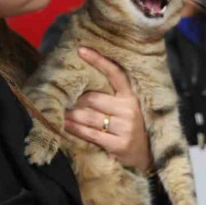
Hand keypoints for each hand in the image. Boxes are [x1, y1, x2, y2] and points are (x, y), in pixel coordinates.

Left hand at [64, 47, 152, 171]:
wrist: (146, 155)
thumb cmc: (130, 126)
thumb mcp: (127, 107)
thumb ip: (111, 95)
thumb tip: (81, 83)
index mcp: (131, 96)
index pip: (115, 73)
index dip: (98, 60)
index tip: (81, 50)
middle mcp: (129, 109)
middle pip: (93, 98)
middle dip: (76, 100)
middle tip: (62, 98)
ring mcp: (125, 127)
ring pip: (88, 117)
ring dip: (70, 116)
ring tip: (59, 112)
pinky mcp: (119, 144)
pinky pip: (89, 134)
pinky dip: (74, 130)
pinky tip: (65, 126)